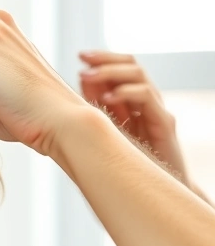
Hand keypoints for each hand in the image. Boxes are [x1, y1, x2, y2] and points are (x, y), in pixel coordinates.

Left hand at [79, 51, 187, 178]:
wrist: (152, 190)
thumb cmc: (128, 161)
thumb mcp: (108, 127)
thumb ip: (97, 102)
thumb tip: (81, 76)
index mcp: (134, 100)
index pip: (123, 67)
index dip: (103, 58)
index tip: (82, 55)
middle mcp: (147, 101)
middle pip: (132, 66)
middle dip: (106, 60)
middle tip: (83, 60)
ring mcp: (157, 110)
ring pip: (139, 77)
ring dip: (111, 73)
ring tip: (88, 76)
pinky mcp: (164, 124)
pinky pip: (148, 99)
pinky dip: (127, 93)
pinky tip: (108, 98)